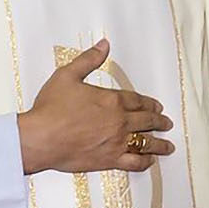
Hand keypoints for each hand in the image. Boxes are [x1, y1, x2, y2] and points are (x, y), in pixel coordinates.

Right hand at [16, 39, 172, 173]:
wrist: (40, 138)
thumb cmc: (50, 108)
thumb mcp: (68, 75)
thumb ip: (88, 60)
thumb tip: (104, 45)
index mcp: (112, 101)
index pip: (138, 101)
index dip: (150, 103)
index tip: (157, 106)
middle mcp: (119, 122)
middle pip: (147, 121)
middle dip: (159, 121)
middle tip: (167, 123)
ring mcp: (116, 142)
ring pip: (146, 143)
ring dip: (160, 143)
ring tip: (168, 145)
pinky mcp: (109, 160)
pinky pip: (134, 162)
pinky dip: (145, 162)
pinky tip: (150, 161)